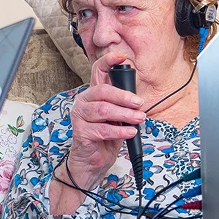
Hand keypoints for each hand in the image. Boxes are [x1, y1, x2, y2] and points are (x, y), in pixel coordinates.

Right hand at [66, 52, 145, 188]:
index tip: (122, 56)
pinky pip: (102, 129)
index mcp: (93, 94)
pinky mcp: (80, 132)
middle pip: (102, 91)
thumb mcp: (117, 117)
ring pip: (102, 110)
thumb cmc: (105, 137)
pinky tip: (130, 132)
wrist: (93, 162)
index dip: (108, 61)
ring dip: (124, 114)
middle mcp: (84, 101)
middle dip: (123, 96)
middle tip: (139, 103)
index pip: (97, 71)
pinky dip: (119, 131)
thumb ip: (123, 106)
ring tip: (138, 119)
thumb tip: (138, 99)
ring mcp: (79, 116)